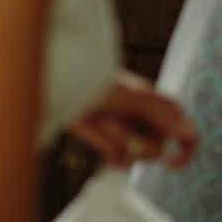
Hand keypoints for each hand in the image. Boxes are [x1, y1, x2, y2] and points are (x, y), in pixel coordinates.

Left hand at [69, 71, 196, 168]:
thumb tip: (187, 131)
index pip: (186, 134)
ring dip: (112, 138)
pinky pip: (117, 159)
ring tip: (96, 117)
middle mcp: (144, 118)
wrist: (57, 80)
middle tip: (110, 120)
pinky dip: (104, 147)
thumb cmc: (92, 79)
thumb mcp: (129, 95)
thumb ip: (160, 112)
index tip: (169, 163)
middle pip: (156, 150)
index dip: (185, 151)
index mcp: (156, 104)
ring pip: (133, 156)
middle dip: (134, 141)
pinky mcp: (108, 139)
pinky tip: (89, 129)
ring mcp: (127, 129)